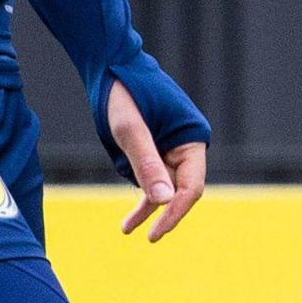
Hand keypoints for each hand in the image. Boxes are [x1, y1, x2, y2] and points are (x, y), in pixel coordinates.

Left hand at [107, 80, 207, 240]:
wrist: (109, 65)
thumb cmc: (121, 93)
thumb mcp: (130, 131)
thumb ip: (147, 166)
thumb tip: (165, 203)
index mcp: (192, 137)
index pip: (192, 185)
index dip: (176, 211)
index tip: (157, 232)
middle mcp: (186, 143)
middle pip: (181, 188)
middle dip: (164, 211)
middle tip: (148, 237)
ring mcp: (170, 145)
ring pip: (165, 185)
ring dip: (148, 205)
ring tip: (127, 228)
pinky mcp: (155, 146)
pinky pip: (152, 176)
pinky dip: (142, 193)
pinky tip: (130, 218)